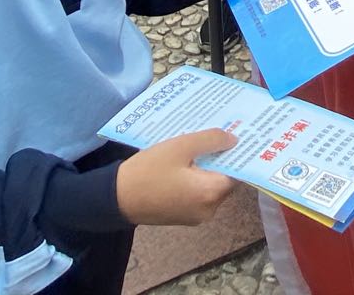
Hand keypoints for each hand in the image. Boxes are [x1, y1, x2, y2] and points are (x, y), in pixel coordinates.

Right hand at [115, 129, 238, 225]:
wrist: (116, 198)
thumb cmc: (149, 171)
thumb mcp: (180, 147)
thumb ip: (210, 140)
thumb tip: (234, 140)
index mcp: (211, 193)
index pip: (237, 172)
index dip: (237, 153)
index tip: (236, 136)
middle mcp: (209, 209)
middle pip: (225, 180)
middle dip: (221, 159)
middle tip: (216, 136)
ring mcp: (196, 216)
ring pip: (211, 186)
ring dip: (207, 168)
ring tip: (200, 146)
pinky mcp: (184, 217)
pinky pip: (198, 194)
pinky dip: (197, 179)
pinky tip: (187, 163)